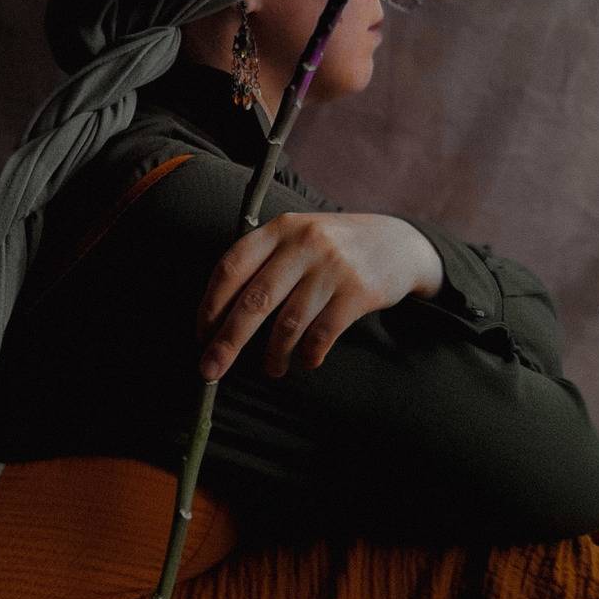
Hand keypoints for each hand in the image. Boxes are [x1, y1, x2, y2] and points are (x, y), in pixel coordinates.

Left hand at [196, 212, 443, 380]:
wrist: (398, 243)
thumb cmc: (332, 249)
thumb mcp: (296, 238)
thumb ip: (262, 263)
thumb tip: (219, 318)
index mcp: (279, 229)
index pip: (231, 267)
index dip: (210, 305)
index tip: (201, 335)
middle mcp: (303, 243)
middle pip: (254, 300)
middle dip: (228, 341)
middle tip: (210, 370)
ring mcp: (332, 267)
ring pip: (288, 324)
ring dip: (273, 355)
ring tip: (272, 368)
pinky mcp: (358, 291)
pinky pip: (321, 335)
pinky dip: (308, 355)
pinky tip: (306, 360)